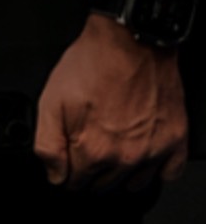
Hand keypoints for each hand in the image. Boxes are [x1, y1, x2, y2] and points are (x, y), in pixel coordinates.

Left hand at [34, 11, 188, 191]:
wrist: (129, 39)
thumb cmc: (93, 62)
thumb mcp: (51, 99)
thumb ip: (47, 144)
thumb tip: (54, 174)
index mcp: (93, 150)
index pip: (75, 182)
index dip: (67, 170)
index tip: (69, 158)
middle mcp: (125, 157)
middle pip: (102, 184)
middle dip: (91, 172)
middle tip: (89, 147)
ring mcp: (153, 150)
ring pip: (132, 182)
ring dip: (119, 173)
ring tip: (112, 151)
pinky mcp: (174, 139)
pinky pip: (169, 173)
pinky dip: (156, 170)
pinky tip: (144, 158)